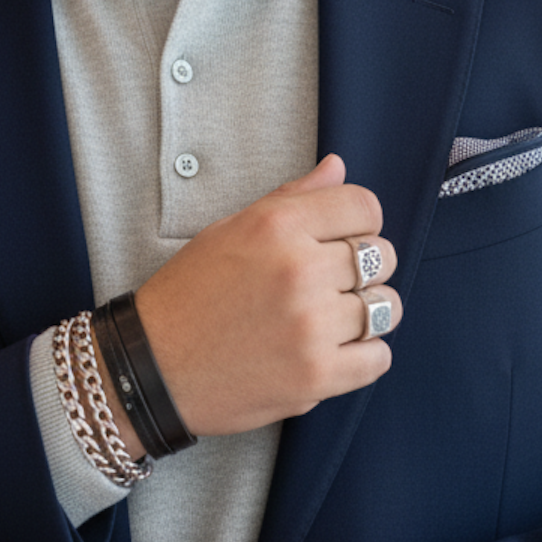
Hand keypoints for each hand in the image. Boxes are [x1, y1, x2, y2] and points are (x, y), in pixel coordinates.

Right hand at [130, 153, 400, 436]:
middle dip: (363, 268)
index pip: (365, 206)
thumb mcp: (231, 229)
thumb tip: (338, 166)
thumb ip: (291, 198)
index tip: (344, 239)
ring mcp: (311, 325)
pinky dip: (364, 355)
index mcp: (277, 225)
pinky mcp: (316, 375)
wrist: (153, 366)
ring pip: (387, 307)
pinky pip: (379, 357)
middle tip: (331, 283)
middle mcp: (299, 269)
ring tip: (333, 318)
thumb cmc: (190, 293)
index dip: (360, 222)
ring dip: (367, 313)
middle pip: (381, 256)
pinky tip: (334, 350)